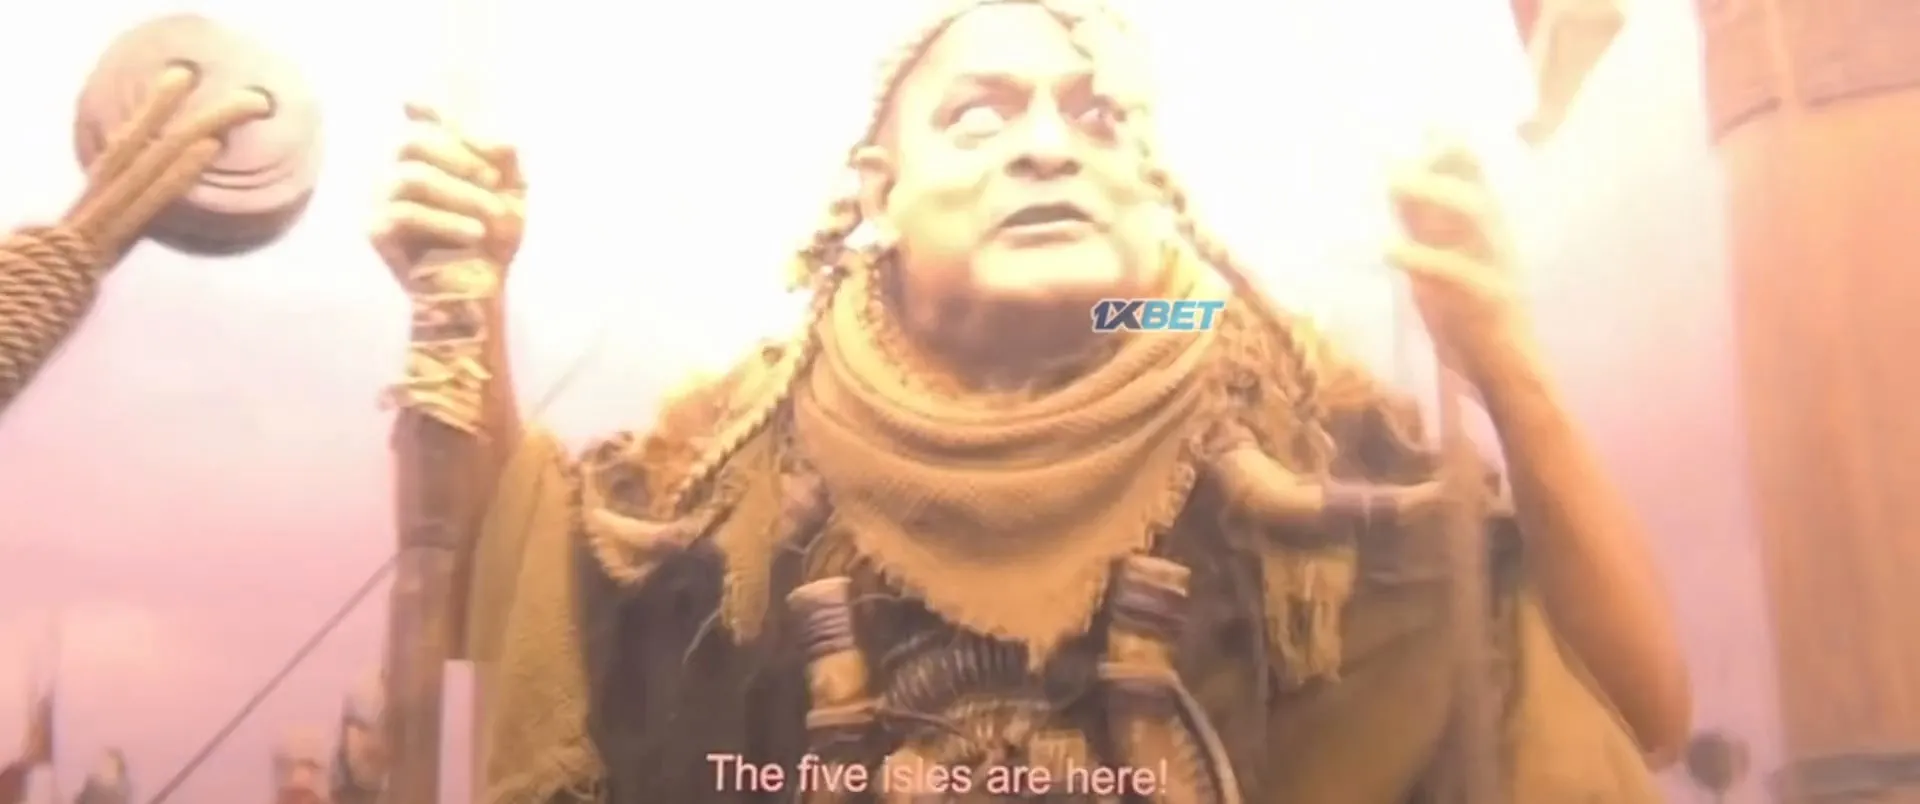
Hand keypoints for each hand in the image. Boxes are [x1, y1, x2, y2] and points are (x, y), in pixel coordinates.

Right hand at [370, 102, 524, 282]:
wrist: (481, 288)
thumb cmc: (495, 237)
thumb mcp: (512, 191)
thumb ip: (505, 159)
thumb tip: (499, 139)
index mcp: (429, 156)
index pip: (421, 118)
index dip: (433, 109)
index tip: (449, 112)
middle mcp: (399, 171)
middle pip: (413, 141)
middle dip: (460, 157)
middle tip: (494, 182)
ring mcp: (383, 199)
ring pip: (412, 177)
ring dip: (460, 194)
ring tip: (493, 216)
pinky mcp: (377, 230)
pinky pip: (405, 213)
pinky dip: (446, 221)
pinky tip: (474, 234)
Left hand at [1384, 137, 1537, 388]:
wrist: (1506, 374)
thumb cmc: (1468, 320)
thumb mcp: (1438, 265)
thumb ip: (1423, 228)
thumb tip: (1396, 184)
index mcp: (1488, 232)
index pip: (1476, 178)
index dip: (1453, 148)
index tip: (1424, 124)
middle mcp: (1497, 241)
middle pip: (1477, 183)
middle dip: (1444, 160)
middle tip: (1396, 151)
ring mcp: (1499, 267)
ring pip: (1478, 214)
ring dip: (1434, 193)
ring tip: (1393, 181)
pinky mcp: (1491, 300)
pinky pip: (1458, 271)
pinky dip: (1422, 257)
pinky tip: (1388, 249)